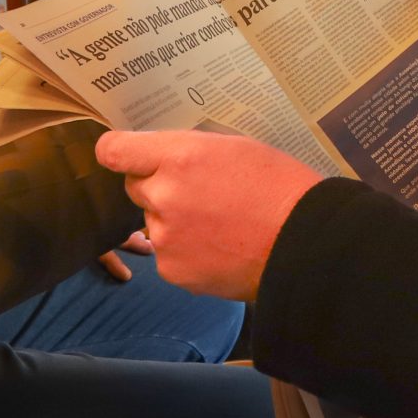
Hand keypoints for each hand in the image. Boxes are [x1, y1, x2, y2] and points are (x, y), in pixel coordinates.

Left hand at [95, 130, 325, 300]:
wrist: (302, 242)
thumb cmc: (278, 186)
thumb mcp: (235, 147)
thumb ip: (189, 151)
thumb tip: (162, 157)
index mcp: (179, 157)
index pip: (114, 151)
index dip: (118, 151)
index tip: (125, 155)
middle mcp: (164, 196)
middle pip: (135, 186)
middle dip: (159, 187)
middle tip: (199, 192)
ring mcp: (165, 237)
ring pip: (154, 223)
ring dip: (174, 221)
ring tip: (219, 224)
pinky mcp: (173, 270)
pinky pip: (168, 254)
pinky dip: (186, 251)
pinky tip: (219, 247)